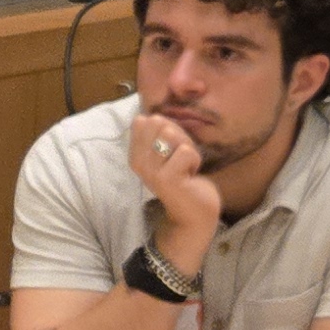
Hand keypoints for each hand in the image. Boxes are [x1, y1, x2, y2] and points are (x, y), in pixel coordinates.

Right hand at [127, 113, 223, 254]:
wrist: (194, 212)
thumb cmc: (184, 177)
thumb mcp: (168, 150)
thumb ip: (159, 132)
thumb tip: (149, 117)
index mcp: (135, 155)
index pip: (145, 120)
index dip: (166, 128)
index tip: (171, 150)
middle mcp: (138, 163)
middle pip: (159, 124)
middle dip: (178, 136)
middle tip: (181, 159)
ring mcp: (151, 171)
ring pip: (172, 135)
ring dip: (187, 148)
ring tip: (186, 167)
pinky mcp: (167, 179)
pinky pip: (186, 151)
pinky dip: (195, 160)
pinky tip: (191, 175)